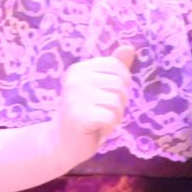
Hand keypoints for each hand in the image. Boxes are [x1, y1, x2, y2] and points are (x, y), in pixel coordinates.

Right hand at [54, 45, 135, 159]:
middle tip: (102, 112)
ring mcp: (75, 96)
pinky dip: (109, 127)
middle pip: (120, 85)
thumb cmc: (85, 113)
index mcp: (81, 68)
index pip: (117, 67)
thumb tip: (130, 47)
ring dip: (115, 116)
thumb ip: (114, 68)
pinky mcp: (79, 116)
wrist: (61, 143)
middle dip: (119, 102)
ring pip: (118, 102)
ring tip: (99, 121)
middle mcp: (76, 78)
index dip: (122, 84)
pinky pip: (111, 118)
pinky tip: (96, 129)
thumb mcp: (100, 87)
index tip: (106, 97)